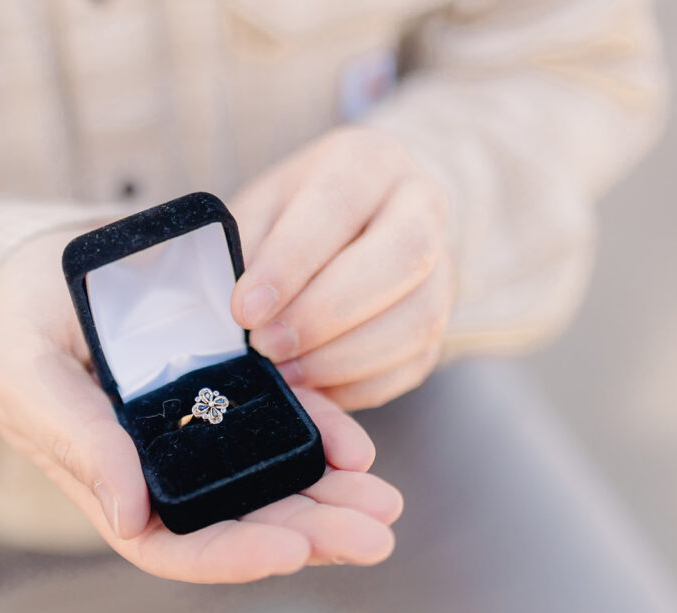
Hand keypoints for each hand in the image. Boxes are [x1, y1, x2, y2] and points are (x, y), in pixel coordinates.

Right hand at [0, 231, 402, 582]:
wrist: (54, 262)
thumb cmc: (25, 317)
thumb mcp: (29, 371)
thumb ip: (73, 439)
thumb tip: (131, 513)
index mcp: (109, 477)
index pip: (173, 542)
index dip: (232, 553)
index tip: (294, 548)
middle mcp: (159, 465)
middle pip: (238, 518)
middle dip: (308, 530)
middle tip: (374, 532)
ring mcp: (196, 428)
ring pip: (267, 479)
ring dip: (328, 494)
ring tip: (383, 500)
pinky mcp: (224, 386)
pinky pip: (277, 420)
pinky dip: (318, 433)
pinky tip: (355, 444)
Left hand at [230, 126, 452, 409]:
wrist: (355, 222)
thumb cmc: (293, 217)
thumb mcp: (260, 212)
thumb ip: (247, 254)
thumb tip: (235, 319)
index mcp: (367, 162)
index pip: (335, 206)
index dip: (289, 263)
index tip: (244, 309)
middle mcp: (420, 205)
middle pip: (399, 258)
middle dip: (323, 313)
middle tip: (266, 346)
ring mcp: (442, 267)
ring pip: (415, 319)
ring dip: (341, 358)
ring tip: (285, 372)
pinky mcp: (440, 324)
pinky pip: (411, 364)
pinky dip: (359, 384)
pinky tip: (315, 387)